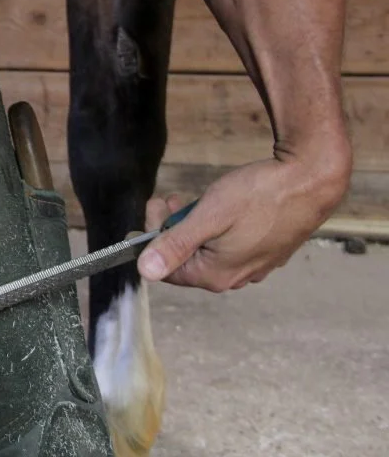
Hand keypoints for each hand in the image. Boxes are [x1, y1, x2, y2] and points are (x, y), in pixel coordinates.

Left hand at [136, 155, 348, 291]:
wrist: (312, 179)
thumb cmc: (260, 195)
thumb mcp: (208, 216)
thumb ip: (175, 245)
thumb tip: (144, 271)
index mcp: (215, 276)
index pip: (165, 268)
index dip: (153, 237)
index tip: (155, 206)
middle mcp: (235, 278)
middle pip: (187, 259)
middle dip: (173, 228)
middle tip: (172, 198)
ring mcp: (255, 266)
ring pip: (207, 250)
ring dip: (194, 225)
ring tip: (195, 199)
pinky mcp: (269, 252)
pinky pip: (229, 245)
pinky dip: (217, 227)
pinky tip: (224, 207)